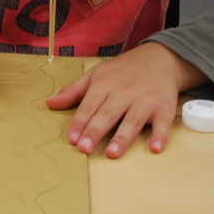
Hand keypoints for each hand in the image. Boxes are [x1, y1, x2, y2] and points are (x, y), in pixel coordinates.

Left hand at [46, 42, 206, 157]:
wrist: (159, 59)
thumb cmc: (122, 71)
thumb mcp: (95, 75)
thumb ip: (73, 91)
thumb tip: (50, 103)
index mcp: (104, 84)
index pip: (89, 106)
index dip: (80, 122)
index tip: (72, 139)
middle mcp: (124, 92)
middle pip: (108, 114)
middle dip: (95, 131)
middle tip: (84, 148)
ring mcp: (145, 100)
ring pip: (132, 120)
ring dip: (122, 137)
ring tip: (111, 153)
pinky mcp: (164, 107)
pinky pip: (162, 123)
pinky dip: (160, 135)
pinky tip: (154, 148)